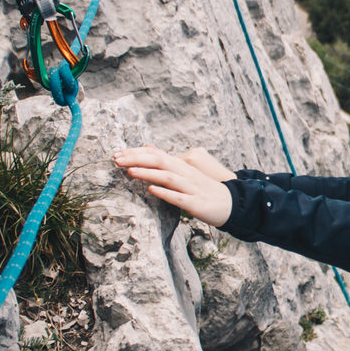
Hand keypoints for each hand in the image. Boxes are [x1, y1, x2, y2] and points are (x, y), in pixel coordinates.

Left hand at [112, 146, 232, 225]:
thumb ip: (165, 158)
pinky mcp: (196, 204)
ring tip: (130, 171)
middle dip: (137, 159)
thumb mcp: (185, 171)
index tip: (117, 153)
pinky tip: (152, 191)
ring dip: (149, 173)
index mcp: (182, 166)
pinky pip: (179, 198)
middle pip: (161, 162)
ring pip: (169, 177)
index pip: (157, 154)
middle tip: (116, 159)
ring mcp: (192, 188)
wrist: (233, 204)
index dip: (136, 153)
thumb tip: (145, 146)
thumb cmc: (205, 189)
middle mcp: (187, 174)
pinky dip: (165, 193)